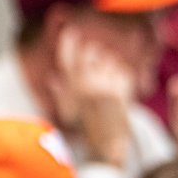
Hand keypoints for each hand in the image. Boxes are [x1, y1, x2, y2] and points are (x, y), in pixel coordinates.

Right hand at [50, 24, 135, 169]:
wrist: (108, 145)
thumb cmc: (87, 130)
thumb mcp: (68, 113)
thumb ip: (62, 94)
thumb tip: (53, 78)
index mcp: (72, 90)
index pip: (67, 60)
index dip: (68, 44)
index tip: (70, 32)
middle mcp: (88, 86)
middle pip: (90, 53)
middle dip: (92, 52)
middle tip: (94, 57)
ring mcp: (107, 87)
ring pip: (109, 60)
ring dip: (108, 62)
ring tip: (106, 75)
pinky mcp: (123, 90)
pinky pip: (124, 71)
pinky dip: (122, 74)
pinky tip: (118, 82)